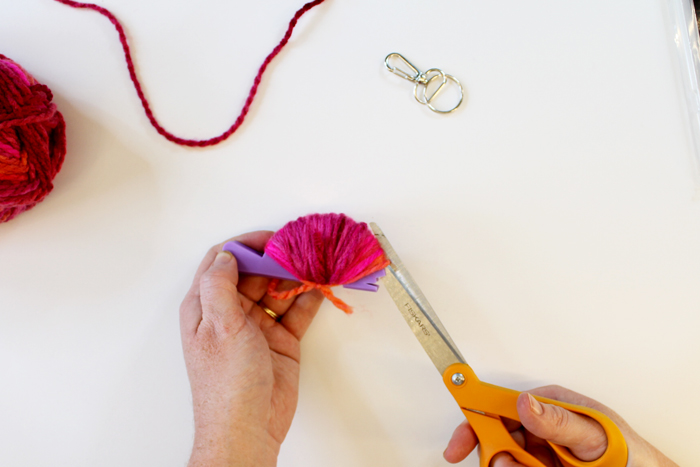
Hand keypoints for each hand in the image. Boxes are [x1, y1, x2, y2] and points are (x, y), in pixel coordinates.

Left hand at [180, 231, 323, 466]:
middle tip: (300, 247)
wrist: (249, 428)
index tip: (270, 239)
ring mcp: (257, 327)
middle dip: (276, 258)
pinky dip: (309, 297)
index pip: (222, 262)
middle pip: (254, 273)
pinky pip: (296, 311)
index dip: (245, 246)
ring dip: (296, 276)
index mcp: (206, 307)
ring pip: (277, 290)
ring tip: (316, 262)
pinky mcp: (281, 341)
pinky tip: (321, 286)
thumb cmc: (226, 383)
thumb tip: (227, 254)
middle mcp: (231, 313)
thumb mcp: (219, 327)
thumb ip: (221, 287)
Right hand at [443, 385, 677, 466]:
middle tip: (502, 466)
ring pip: (507, 462)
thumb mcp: (594, 434)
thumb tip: (524, 402)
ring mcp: (541, 452)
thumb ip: (558, 420)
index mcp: (549, 406)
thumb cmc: (630, 455)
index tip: (459, 441)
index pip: (501, 405)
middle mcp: (541, 427)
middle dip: (495, 457)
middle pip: (497, 439)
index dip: (475, 420)